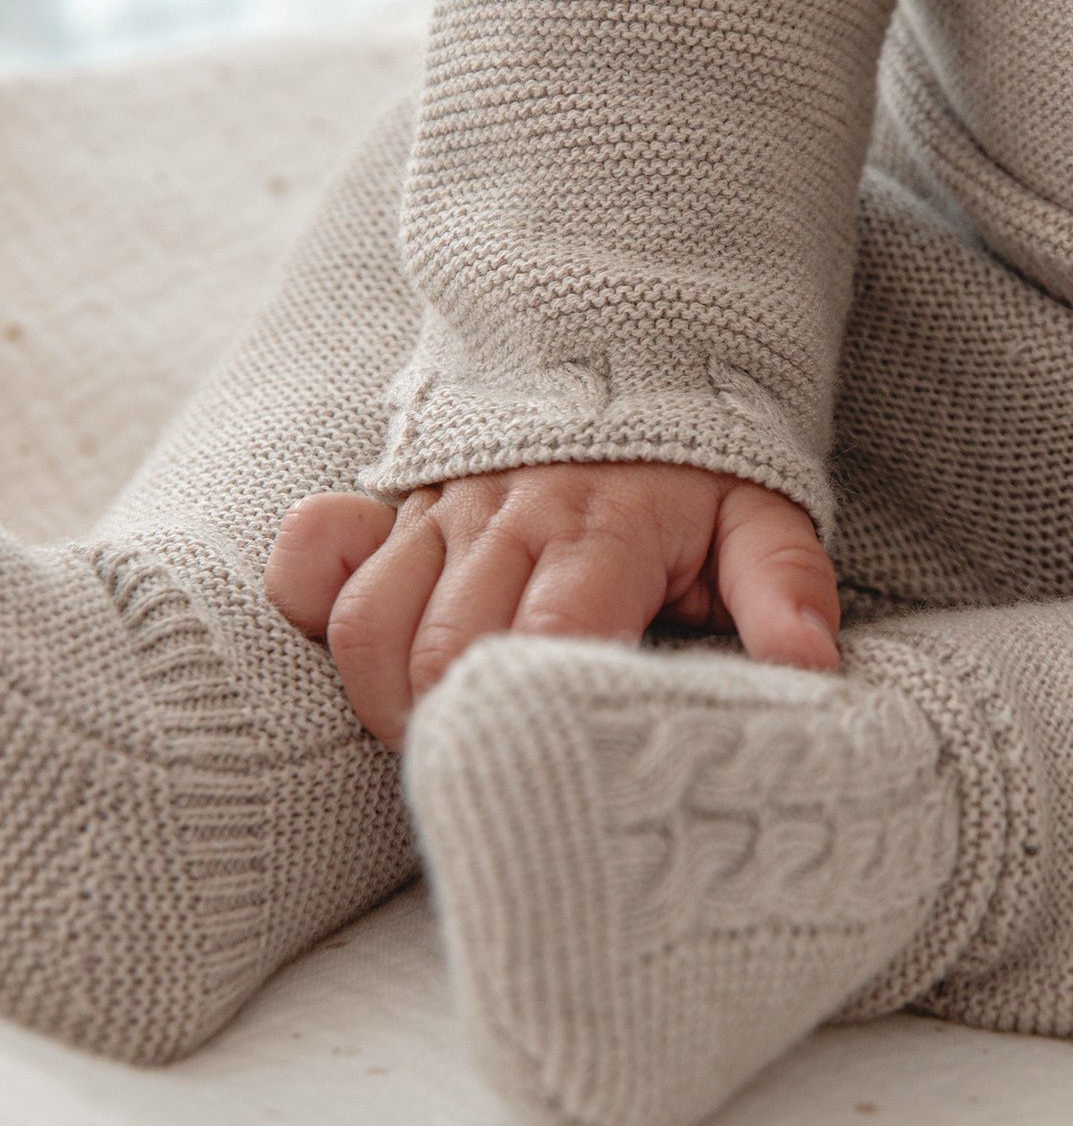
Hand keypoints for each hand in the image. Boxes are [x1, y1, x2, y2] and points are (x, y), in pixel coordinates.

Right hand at [264, 462, 840, 752]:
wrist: (628, 347)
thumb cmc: (697, 465)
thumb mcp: (764, 517)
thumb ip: (785, 589)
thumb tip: (812, 669)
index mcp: (602, 531)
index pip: (546, 642)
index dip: (539, 721)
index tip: (561, 777)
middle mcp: (507, 520)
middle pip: (442, 652)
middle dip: (456, 735)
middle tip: (497, 778)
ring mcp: (440, 513)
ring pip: (368, 625)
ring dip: (387, 701)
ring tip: (436, 742)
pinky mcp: (395, 507)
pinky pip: (313, 558)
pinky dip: (315, 611)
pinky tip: (363, 660)